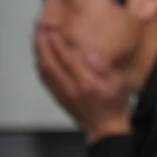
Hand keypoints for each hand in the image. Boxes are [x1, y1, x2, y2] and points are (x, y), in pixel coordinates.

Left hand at [34, 29, 131, 143]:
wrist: (106, 129)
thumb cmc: (115, 105)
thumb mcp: (119, 83)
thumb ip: (104, 67)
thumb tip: (90, 54)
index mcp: (87, 84)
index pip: (67, 60)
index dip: (57, 43)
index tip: (53, 28)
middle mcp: (70, 89)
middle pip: (50, 64)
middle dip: (43, 44)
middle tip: (41, 27)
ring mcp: (62, 94)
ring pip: (44, 71)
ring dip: (39, 53)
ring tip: (37, 37)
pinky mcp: (58, 98)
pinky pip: (45, 79)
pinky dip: (40, 65)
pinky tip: (40, 56)